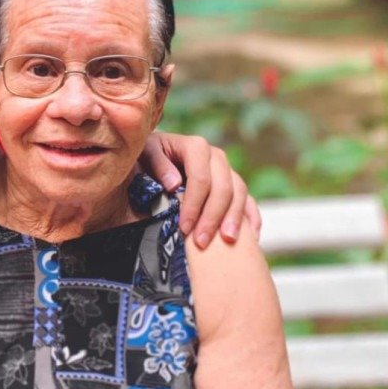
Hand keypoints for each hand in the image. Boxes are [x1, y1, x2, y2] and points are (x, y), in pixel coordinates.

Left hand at [140, 133, 261, 248]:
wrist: (138, 176)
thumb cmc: (136, 168)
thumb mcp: (137, 160)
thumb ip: (155, 164)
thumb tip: (175, 183)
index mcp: (191, 146)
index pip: (201, 175)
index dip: (195, 202)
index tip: (184, 227)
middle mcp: (212, 155)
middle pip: (224, 184)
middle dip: (213, 215)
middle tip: (201, 242)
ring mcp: (224, 171)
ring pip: (239, 191)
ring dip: (234, 218)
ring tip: (227, 241)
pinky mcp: (230, 187)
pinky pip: (248, 200)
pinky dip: (251, 217)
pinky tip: (250, 236)